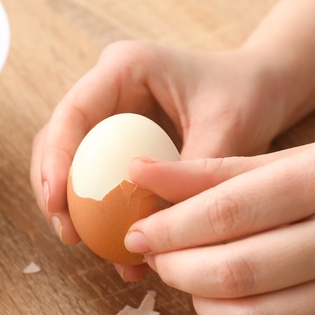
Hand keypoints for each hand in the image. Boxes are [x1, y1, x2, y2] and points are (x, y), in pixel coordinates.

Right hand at [30, 41, 290, 280]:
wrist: (261, 92)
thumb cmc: (246, 96)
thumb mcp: (227, 128)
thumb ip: (190, 171)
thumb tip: (156, 225)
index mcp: (125, 68)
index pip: (74, 112)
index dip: (56, 157)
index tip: (57, 202)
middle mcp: (107, 90)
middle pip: (57, 138)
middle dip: (53, 188)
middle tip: (67, 233)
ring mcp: (108, 117)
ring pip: (68, 161)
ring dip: (69, 205)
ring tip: (82, 244)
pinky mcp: (115, 143)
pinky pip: (93, 178)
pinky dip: (97, 213)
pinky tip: (113, 247)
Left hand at [124, 133, 314, 314]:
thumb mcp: (296, 157)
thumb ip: (214, 171)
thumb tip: (138, 174)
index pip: (228, 212)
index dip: (169, 227)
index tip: (138, 232)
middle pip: (236, 270)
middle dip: (177, 269)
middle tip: (157, 257)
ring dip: (202, 304)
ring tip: (190, 280)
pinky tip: (232, 303)